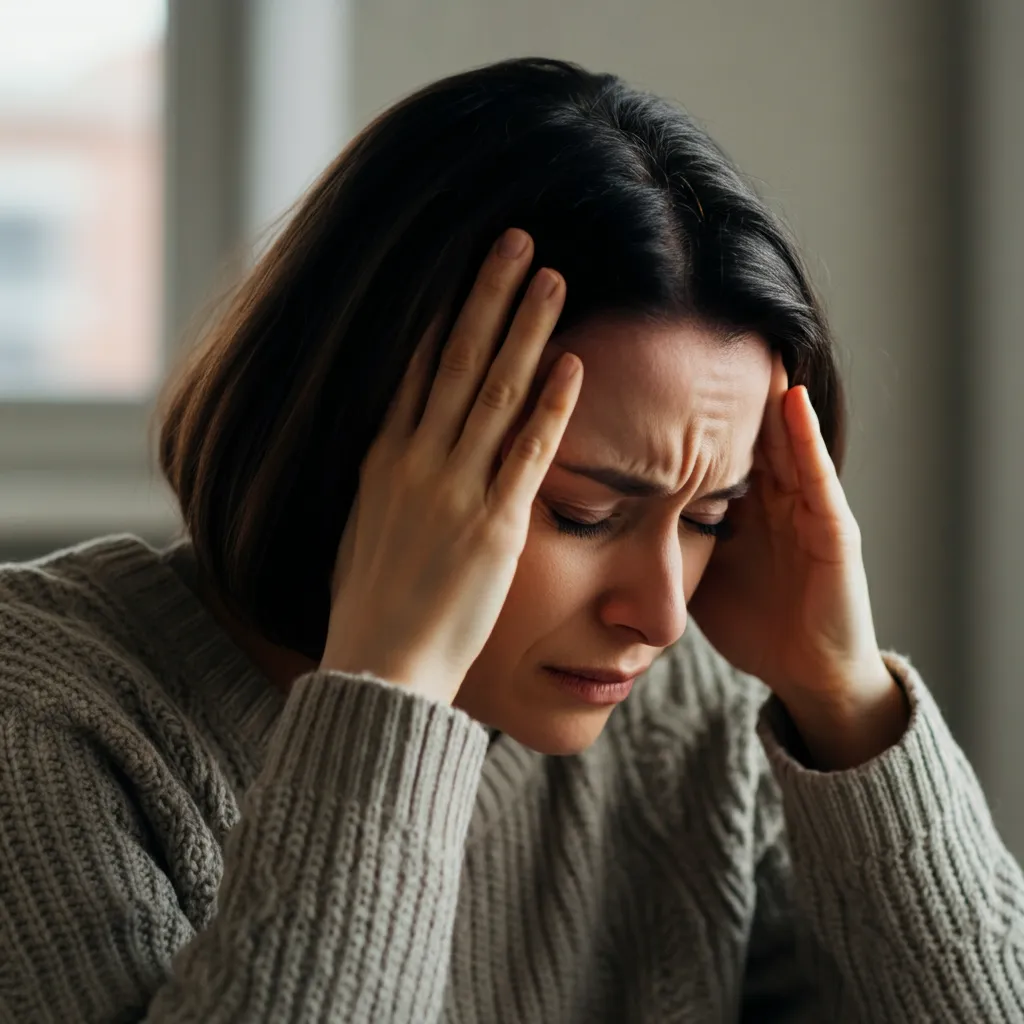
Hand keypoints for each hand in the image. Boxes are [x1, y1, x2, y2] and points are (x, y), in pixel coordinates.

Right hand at [319, 229, 581, 704]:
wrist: (378, 669)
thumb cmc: (369, 609)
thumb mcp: (362, 531)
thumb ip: (386, 486)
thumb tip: (397, 458)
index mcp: (382, 459)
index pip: (416, 368)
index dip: (445, 312)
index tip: (470, 271)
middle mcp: (416, 462)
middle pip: (457, 359)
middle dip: (490, 296)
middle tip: (518, 241)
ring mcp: (454, 490)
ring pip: (494, 391)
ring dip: (526, 330)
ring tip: (553, 277)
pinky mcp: (494, 527)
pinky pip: (527, 454)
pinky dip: (550, 406)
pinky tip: (572, 363)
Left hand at [689, 353, 907, 768]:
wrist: (806, 672)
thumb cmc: (752, 621)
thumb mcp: (694, 570)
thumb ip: (662, 537)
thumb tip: (599, 521)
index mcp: (739, 504)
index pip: (708, 442)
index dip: (681, 408)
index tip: (648, 360)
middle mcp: (773, 495)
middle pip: (744, 427)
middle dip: (721, 384)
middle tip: (694, 326)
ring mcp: (806, 507)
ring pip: (782, 436)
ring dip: (765, 391)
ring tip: (746, 340)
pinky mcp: (835, 529)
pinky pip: (819, 476)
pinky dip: (805, 438)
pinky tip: (790, 401)